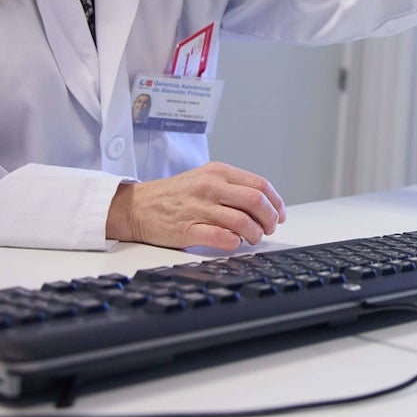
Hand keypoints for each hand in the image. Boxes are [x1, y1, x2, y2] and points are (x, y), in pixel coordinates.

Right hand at [106, 161, 286, 249]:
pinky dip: (234, 242)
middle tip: (269, 228)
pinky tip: (235, 243)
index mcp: (218, 172)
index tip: (280, 215)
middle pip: (256, 201)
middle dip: (270, 219)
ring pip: (242, 221)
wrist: (137, 205)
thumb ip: (232, 187)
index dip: (276, 202)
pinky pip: (220, 236)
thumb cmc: (175, 195)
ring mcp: (198, 207)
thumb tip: (265, 204)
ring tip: (252, 238)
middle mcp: (210, 187)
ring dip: (255, 234)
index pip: (260, 185)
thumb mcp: (206, 179)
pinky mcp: (187, 229)